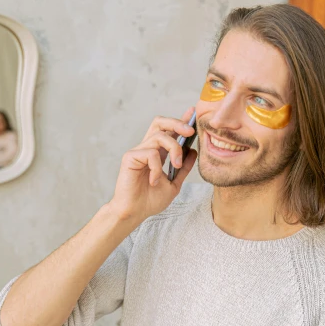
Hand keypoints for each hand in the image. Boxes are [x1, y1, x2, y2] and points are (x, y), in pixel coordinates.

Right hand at [107, 107, 196, 224]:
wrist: (135, 213)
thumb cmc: (150, 200)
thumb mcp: (174, 184)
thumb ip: (183, 168)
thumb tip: (193, 151)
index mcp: (158, 153)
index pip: (169, 130)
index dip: (180, 120)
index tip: (192, 112)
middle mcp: (147, 148)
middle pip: (160, 122)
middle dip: (177, 122)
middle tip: (190, 131)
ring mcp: (138, 151)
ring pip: (159, 136)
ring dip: (173, 149)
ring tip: (176, 166)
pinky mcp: (130, 157)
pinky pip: (150, 153)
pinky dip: (157, 167)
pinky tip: (154, 181)